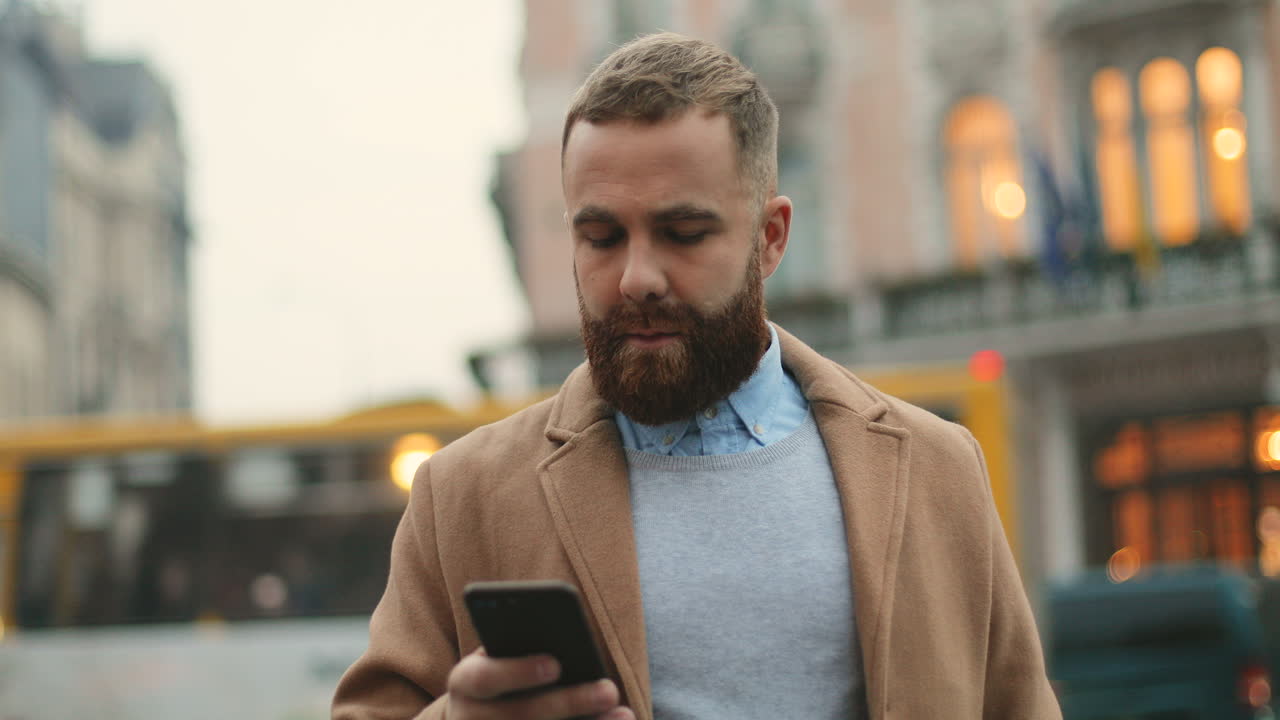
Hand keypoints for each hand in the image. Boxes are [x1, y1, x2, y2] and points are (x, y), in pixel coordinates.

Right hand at [445, 648, 634, 719]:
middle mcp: (469, 719)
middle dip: (568, 703)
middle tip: (609, 690)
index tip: (555, 664)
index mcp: (465, 682)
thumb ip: (521, 645)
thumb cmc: (502, 675)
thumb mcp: (501, 656)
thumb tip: (569, 641)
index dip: (517, 672)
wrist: (475, 717)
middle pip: (520, 716)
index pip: (485, 678)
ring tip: (624, 714)